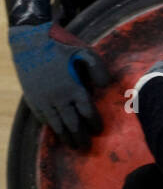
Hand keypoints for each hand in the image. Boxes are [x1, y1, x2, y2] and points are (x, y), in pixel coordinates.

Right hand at [8, 18, 108, 148]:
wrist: (30, 41)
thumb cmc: (61, 45)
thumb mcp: (85, 52)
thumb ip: (98, 69)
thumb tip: (107, 85)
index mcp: (73, 88)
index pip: (87, 112)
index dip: (94, 123)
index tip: (98, 130)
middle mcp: (59, 98)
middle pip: (72, 124)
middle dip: (80, 136)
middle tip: (86, 147)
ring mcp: (44, 100)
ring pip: (57, 124)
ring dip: (65, 136)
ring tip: (72, 146)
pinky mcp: (32, 98)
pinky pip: (42, 118)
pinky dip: (51, 126)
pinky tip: (56, 130)